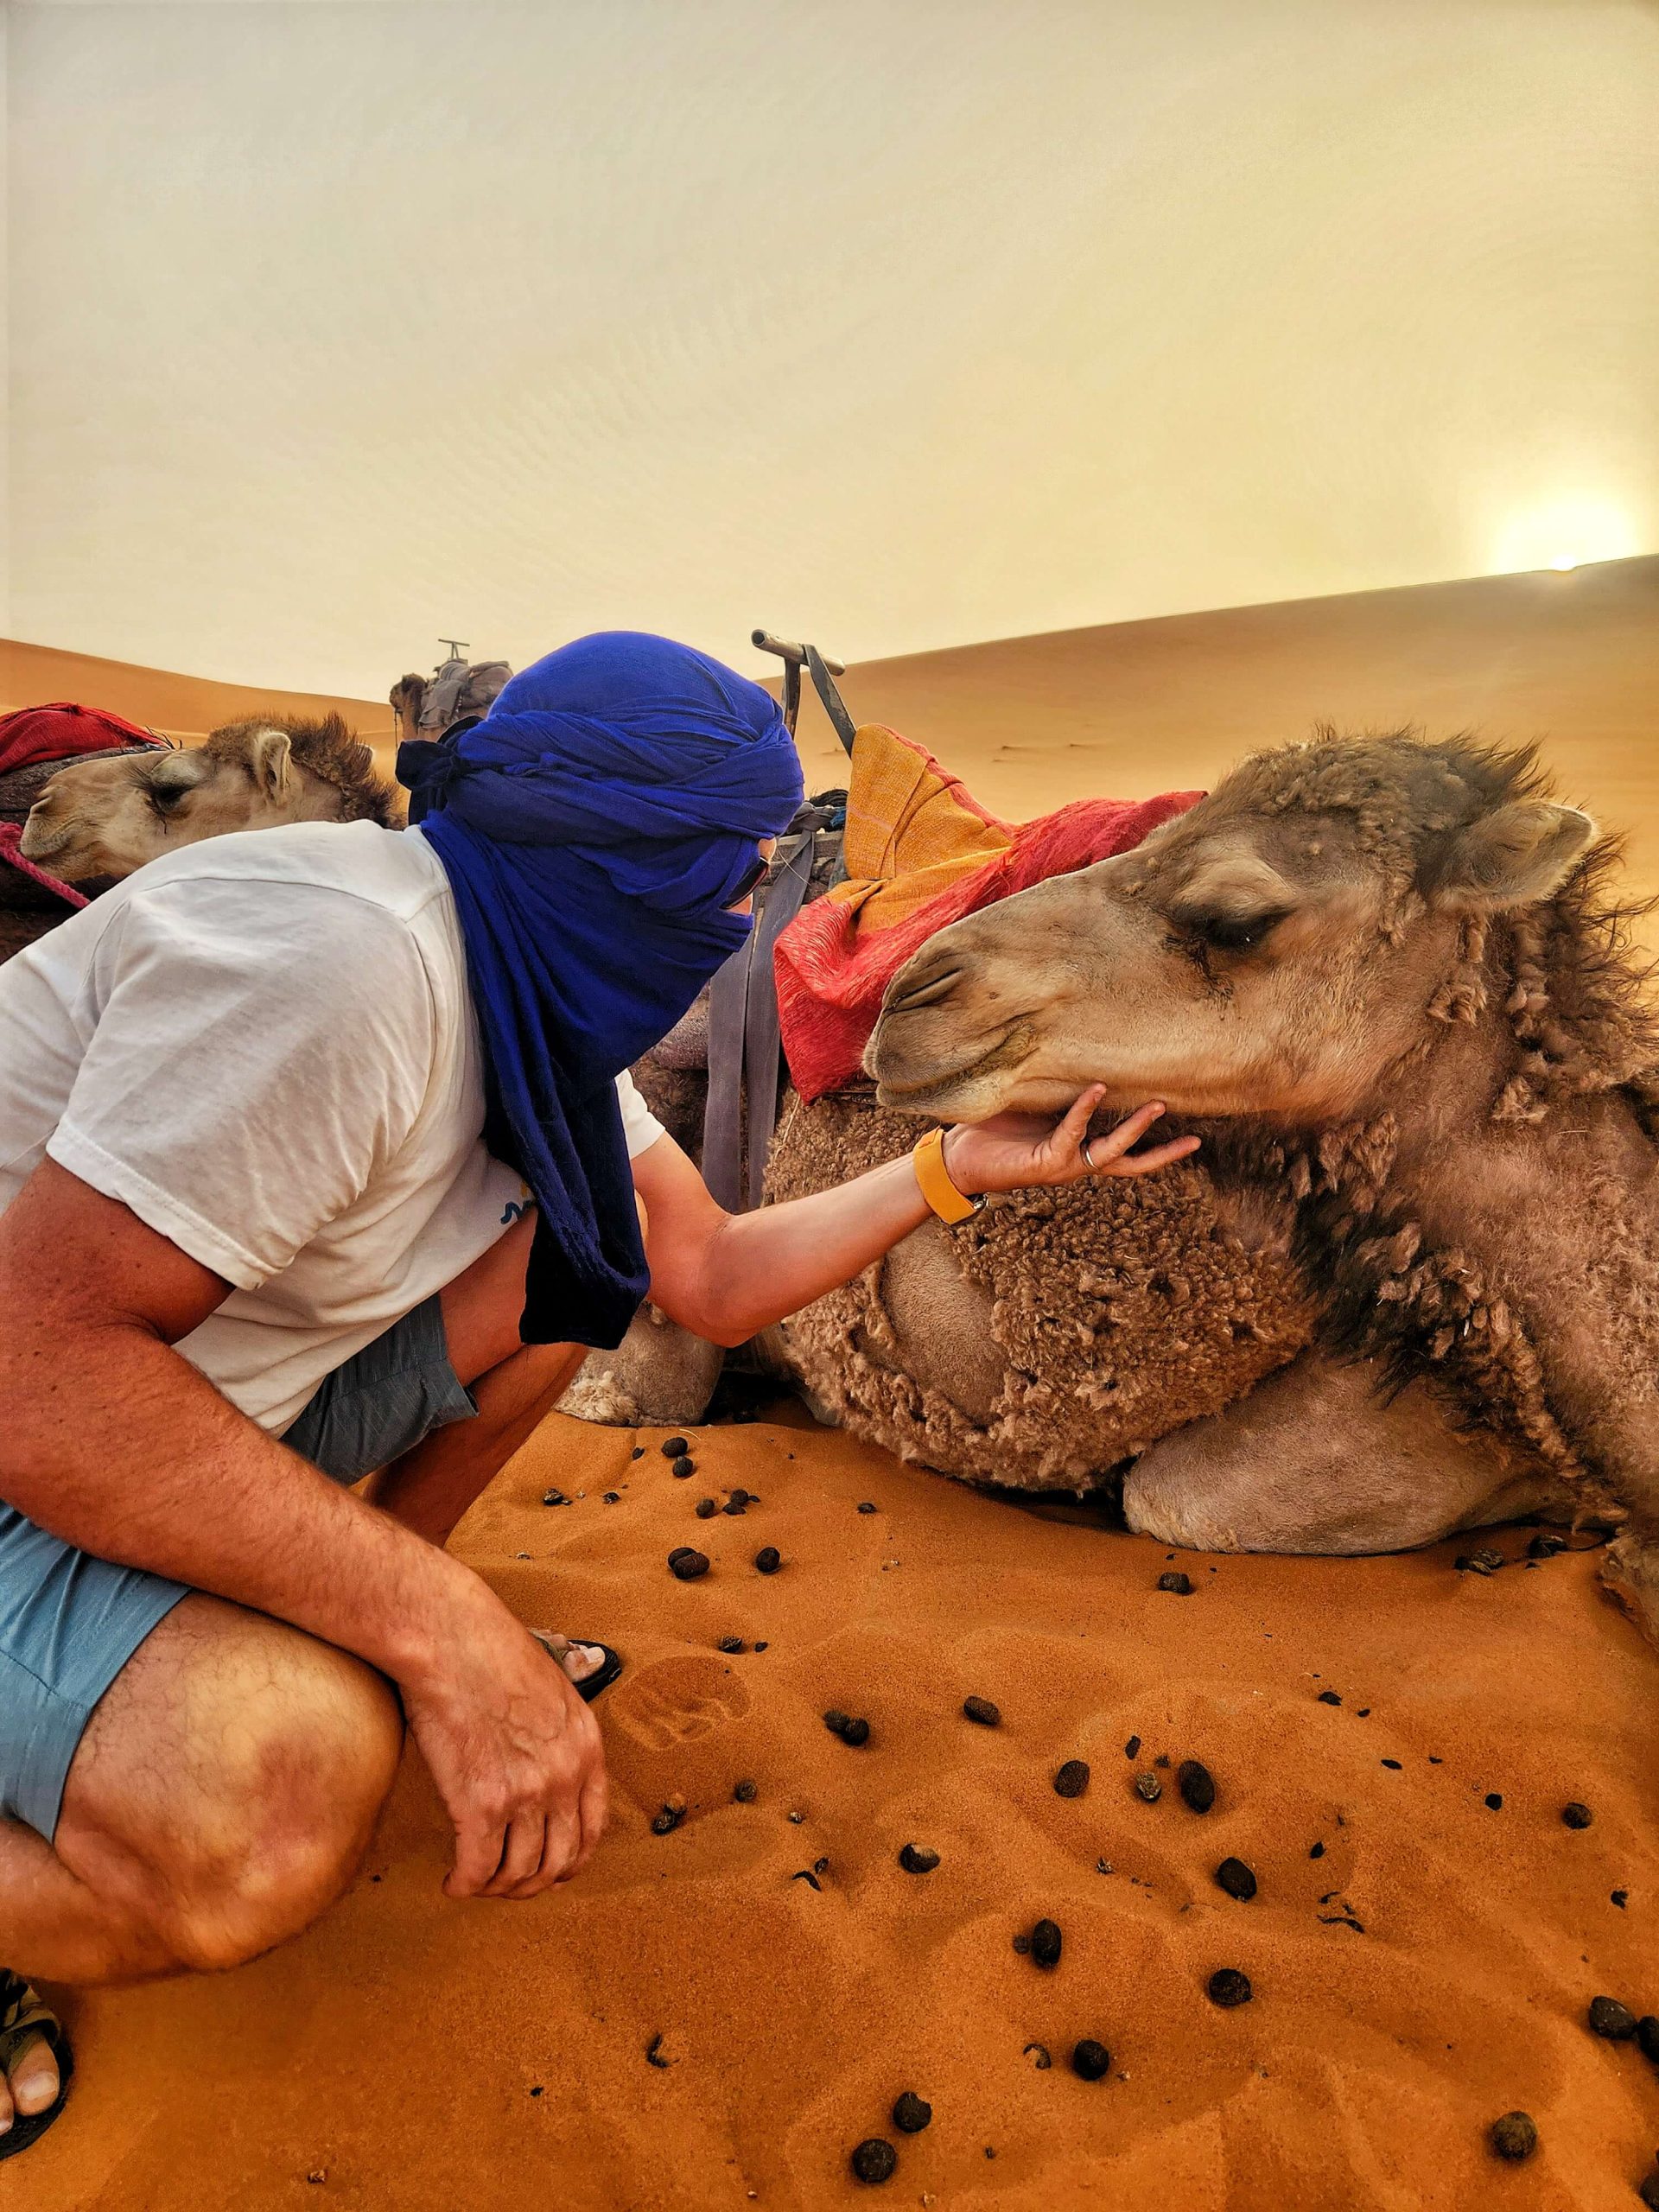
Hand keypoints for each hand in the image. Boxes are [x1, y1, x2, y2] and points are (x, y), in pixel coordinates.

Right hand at [399, 1580, 607, 1901]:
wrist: (453, 1640)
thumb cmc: (489, 1654)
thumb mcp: (551, 1690)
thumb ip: (556, 1734)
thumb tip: (539, 1764)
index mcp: (586, 1748)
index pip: (593, 1830)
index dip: (570, 1861)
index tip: (549, 1870)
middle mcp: (564, 1777)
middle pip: (558, 1861)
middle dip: (531, 1884)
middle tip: (505, 1885)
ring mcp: (526, 1793)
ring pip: (519, 1872)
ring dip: (495, 1888)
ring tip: (474, 1882)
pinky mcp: (481, 1804)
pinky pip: (477, 1868)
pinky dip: (463, 1885)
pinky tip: (451, 1883)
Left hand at [942, 1087, 1199, 1195]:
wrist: (957, 1159)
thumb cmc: (992, 1130)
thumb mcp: (1031, 1105)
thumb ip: (1054, 1087)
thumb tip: (1067, 1046)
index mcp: (1079, 1151)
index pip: (1126, 1152)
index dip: (1157, 1146)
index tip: (1190, 1137)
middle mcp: (1078, 1163)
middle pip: (1133, 1163)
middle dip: (1165, 1153)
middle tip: (1198, 1138)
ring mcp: (1065, 1166)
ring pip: (1112, 1151)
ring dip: (1135, 1129)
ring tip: (1158, 1106)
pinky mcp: (1047, 1164)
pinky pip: (1073, 1133)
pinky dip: (1084, 1111)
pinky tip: (1095, 1089)